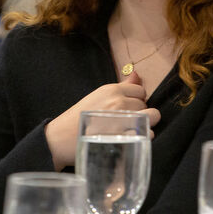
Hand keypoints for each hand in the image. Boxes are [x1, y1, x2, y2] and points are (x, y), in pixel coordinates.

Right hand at [44, 71, 160, 169]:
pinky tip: (130, 139)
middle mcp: (119, 102)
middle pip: (145, 104)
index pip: (140, 91)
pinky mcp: (124, 137)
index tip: (126, 109)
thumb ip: (121, 87)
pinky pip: (147, 133)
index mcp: (111, 90)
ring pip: (151, 117)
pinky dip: (143, 137)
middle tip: (124, 122)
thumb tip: (137, 74)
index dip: (135, 100)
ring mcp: (123, 120)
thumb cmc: (78, 119)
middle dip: (139, 112)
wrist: (61, 139)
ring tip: (131, 130)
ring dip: (145, 124)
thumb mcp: (98, 97)